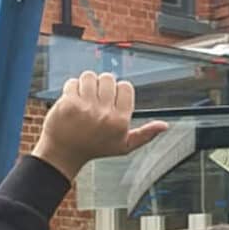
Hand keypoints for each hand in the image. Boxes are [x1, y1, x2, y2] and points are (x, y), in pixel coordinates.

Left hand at [32, 71, 168, 180]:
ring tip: (84, 98)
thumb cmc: (95, 148)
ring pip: (90, 76)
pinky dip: (71, 88)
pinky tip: (71, 101)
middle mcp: (104, 114)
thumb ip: (145, 135)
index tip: (109, 101)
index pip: (125, 87)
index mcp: (120, 122)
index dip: (117, 91)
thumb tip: (165, 126)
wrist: (64, 154)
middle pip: (109, 78)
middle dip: (102, 85)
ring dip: (86, 84)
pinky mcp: (69, 103)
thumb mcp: (123, 146)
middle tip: (95, 100)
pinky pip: (73, 82)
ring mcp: (86, 108)